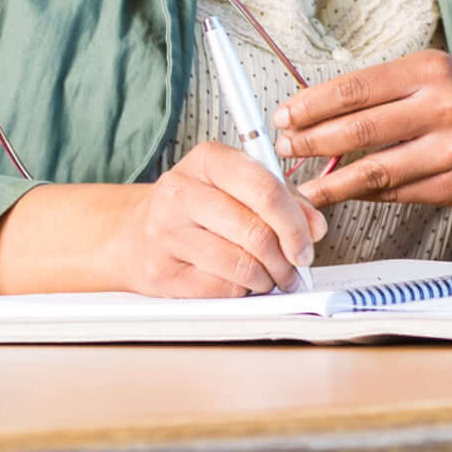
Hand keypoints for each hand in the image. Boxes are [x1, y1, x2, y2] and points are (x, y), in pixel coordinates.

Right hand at [101, 141, 322, 297]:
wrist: (137, 233)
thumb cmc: (197, 208)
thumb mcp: (238, 187)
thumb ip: (283, 200)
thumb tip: (314, 227)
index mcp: (207, 160)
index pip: (265, 189)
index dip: (295, 222)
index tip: (308, 242)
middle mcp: (181, 192)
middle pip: (256, 231)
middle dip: (286, 258)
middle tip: (294, 268)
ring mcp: (166, 233)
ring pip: (242, 265)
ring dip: (267, 279)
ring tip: (268, 276)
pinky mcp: (161, 272)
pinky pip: (222, 289)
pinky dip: (242, 292)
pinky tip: (241, 283)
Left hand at [276, 51, 451, 209]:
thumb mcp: (427, 73)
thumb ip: (377, 91)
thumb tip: (313, 114)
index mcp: (431, 71)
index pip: (356, 89)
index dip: (312, 105)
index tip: (284, 116)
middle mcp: (445, 108)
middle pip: (361, 130)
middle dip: (312, 141)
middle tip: (285, 148)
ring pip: (375, 172)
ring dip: (330, 182)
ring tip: (300, 186)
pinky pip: (396, 194)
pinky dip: (363, 195)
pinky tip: (342, 193)